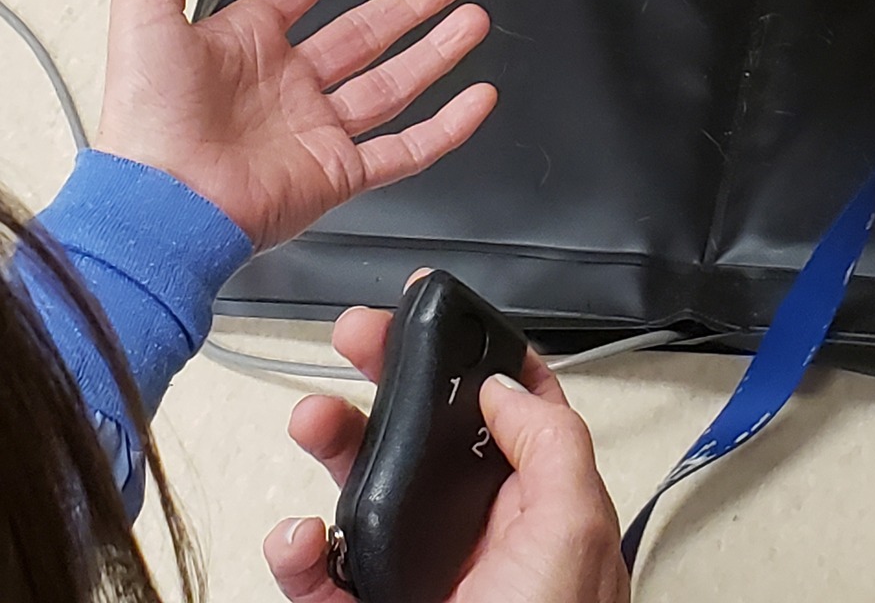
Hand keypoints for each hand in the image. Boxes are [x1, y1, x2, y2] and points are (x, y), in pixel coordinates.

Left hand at [96, 0, 496, 248]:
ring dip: (435, 52)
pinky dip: (446, 127)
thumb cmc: (146, 121)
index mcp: (244, 46)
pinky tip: (477, 98)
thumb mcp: (145, 16)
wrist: (161, 208)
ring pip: (392, 84)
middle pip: (361, 34)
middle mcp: (286, 87)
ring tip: (472, 19)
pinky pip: (405, 150)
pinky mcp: (337, 174)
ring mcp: (315, 131)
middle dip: (405, 4)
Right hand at [266, 306, 629, 602]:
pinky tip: (297, 537)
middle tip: (353, 337)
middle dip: (386, 379)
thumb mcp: (573, 536)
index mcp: (539, 509)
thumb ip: (549, 448)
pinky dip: (295, 551)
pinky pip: (318, 576)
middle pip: (426, 435)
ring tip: (311, 422)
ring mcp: (419, 580)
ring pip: (363, 494)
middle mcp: (478, 538)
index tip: (436, 306)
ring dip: (331, 447)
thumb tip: (508, 386)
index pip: (511, 409)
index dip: (476, 352)